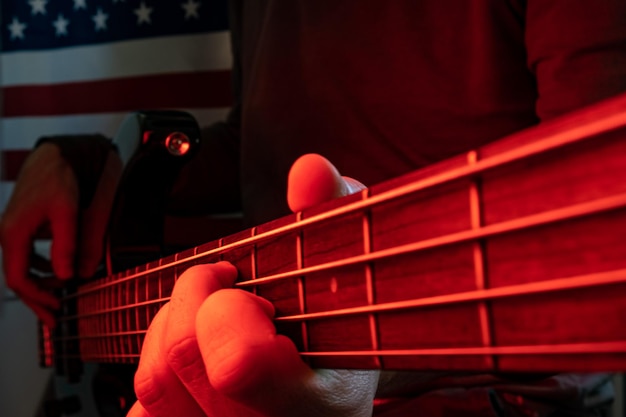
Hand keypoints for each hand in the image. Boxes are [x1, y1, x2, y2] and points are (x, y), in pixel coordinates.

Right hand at [0, 143, 121, 326]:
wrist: (53, 156)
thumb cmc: (59, 180)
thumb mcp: (67, 214)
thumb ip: (66, 246)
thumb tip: (68, 276)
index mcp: (14, 234)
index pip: (18, 278)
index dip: (36, 298)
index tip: (55, 310)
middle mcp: (8, 235)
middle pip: (18, 277)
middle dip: (37, 299)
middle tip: (55, 318)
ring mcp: (12, 230)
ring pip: (21, 267)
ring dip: (38, 284)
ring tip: (58, 298)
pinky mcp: (22, 226)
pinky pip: (26, 255)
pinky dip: (39, 268)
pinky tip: (54, 273)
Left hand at [128, 154, 376, 416]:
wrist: (329, 387)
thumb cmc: (344, 322)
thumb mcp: (349, 266)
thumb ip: (333, 211)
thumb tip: (309, 170)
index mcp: (319, 404)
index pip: (238, 365)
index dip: (228, 307)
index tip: (240, 279)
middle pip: (180, 360)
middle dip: (192, 297)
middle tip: (224, 281)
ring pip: (152, 381)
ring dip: (171, 323)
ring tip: (211, 311)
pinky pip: (143, 409)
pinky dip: (161, 363)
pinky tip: (198, 350)